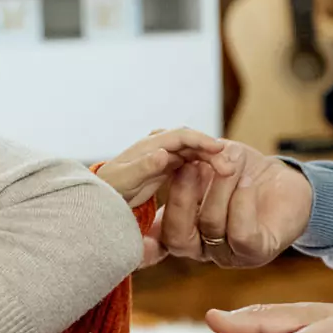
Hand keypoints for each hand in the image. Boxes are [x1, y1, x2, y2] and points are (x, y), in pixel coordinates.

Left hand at [95, 128, 237, 208]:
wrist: (103, 196)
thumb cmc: (110, 189)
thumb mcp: (124, 181)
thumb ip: (143, 167)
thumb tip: (162, 153)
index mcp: (150, 145)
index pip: (181, 136)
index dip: (202, 140)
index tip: (220, 149)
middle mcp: (159, 146)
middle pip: (192, 142)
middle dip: (212, 151)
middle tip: (229, 168)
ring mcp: (164, 155)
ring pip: (194, 152)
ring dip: (211, 159)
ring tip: (227, 172)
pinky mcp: (167, 166)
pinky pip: (190, 161)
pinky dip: (203, 166)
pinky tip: (214, 176)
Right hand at [151, 143, 312, 267]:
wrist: (285, 181)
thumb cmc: (242, 171)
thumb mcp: (207, 161)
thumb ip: (183, 163)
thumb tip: (159, 155)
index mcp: (183, 229)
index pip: (155, 236)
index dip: (148, 221)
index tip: (150, 191)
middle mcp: (201, 248)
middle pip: (177, 237)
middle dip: (181, 197)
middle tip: (189, 166)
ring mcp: (228, 254)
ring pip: (210, 225)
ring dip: (220, 187)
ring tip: (229, 163)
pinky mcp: (256, 252)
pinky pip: (241, 232)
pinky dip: (242, 201)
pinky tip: (247, 181)